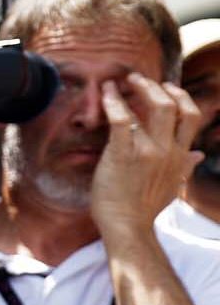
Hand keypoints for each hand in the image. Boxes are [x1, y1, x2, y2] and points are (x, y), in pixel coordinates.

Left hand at [92, 73, 202, 246]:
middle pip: (173, 106)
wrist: (126, 226)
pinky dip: (114, 102)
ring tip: (119, 82)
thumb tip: (198, 155)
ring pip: (152, 108)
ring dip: (136, 89)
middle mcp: (168, 149)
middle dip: (156, 87)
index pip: (191, 116)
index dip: (181, 97)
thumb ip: (184, 167)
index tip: (168, 87)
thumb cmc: (144, 208)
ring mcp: (147, 151)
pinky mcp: (123, 154)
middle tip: (138, 79)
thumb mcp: (172, 186)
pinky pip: (121, 120)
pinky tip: (106, 93)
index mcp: (180, 155)